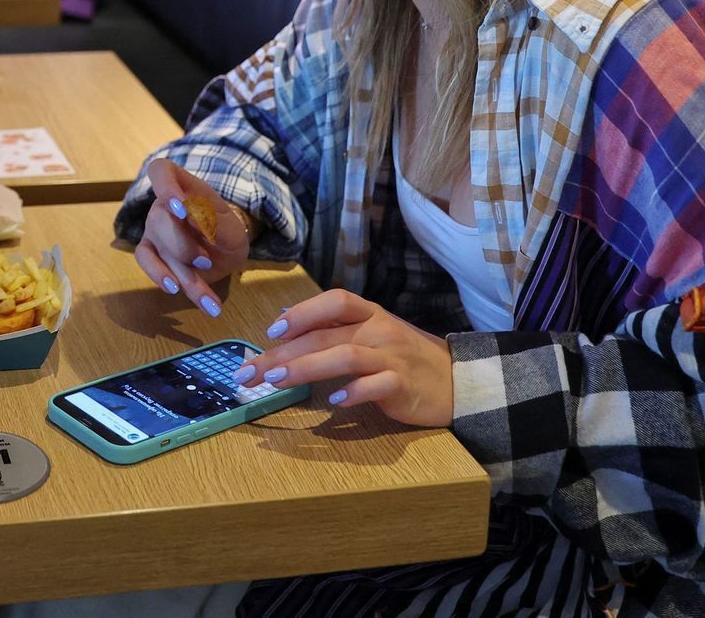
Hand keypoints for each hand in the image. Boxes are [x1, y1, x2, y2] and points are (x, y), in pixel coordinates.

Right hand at [133, 157, 249, 317]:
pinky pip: (146, 262)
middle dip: (183, 245)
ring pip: (156, 246)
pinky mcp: (151, 252)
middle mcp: (164, 206)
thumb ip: (213, 220)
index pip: (162, 171)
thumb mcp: (231, 227)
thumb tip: (190, 216)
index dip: (165, 185)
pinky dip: (160, 276)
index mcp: (185, 188)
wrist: (226, 254)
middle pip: (159, 218)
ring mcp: (154, 229)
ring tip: (205, 295)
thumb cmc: (226, 231)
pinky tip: (176, 289)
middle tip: (205, 260)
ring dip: (182, 271)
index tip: (180, 206)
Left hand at [242, 288, 452, 427]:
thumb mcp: (369, 334)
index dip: (302, 312)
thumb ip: (332, 329)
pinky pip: (376, 386)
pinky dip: (354, 393)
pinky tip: (334, 403)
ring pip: (345, 356)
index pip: (334, 302)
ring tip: (277, 382)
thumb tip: (286, 322)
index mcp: (368, 314)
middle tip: (251, 371)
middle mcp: (378, 330)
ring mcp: (392, 356)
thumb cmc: (402, 356)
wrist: (454, 380)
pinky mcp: (403, 385)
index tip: (271, 331)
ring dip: (306, 368)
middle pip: (325, 336)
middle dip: (282, 353)